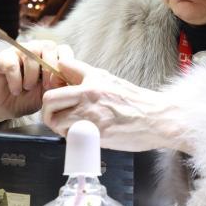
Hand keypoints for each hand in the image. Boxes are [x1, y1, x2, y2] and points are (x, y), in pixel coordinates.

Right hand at [0, 40, 73, 129]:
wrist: (6, 107)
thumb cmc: (30, 98)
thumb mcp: (49, 93)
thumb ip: (61, 84)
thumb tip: (74, 82)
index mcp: (51, 56)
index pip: (64, 50)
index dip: (64, 65)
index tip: (60, 84)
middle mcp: (36, 49)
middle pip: (48, 46)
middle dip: (49, 69)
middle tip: (46, 87)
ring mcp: (19, 51)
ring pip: (31, 53)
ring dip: (31, 75)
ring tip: (28, 88)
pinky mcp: (2, 58)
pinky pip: (12, 64)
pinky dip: (16, 80)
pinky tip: (16, 90)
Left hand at [42, 59, 189, 152]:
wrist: (157, 119)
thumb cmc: (137, 103)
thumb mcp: (111, 81)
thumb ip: (90, 78)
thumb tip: (69, 75)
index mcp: (94, 77)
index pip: (62, 67)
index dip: (53, 80)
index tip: (56, 91)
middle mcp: (89, 92)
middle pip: (50, 98)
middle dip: (48, 110)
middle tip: (55, 117)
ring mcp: (91, 113)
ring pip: (55, 120)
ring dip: (58, 127)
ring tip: (69, 129)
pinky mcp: (95, 132)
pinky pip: (70, 136)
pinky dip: (71, 138)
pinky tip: (81, 137)